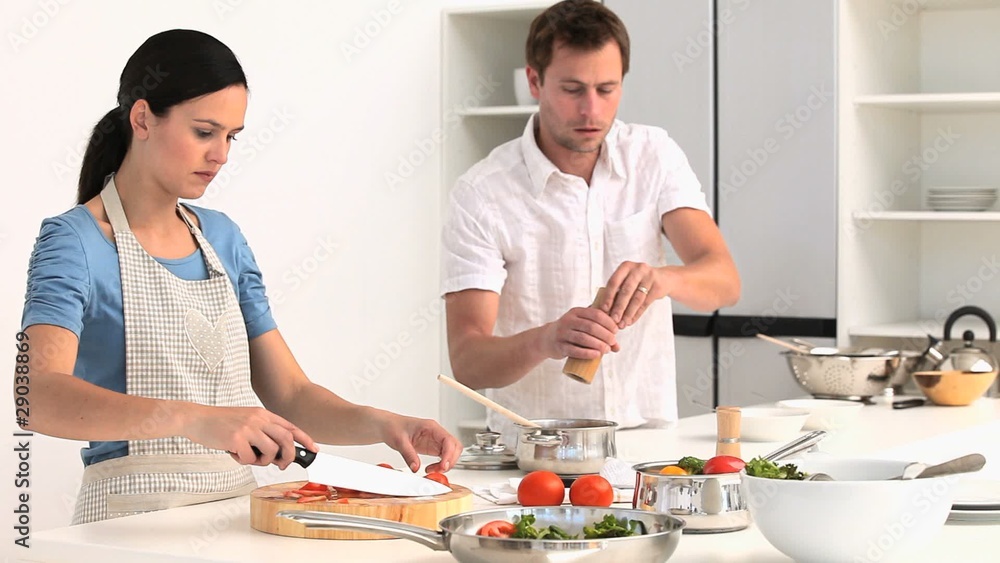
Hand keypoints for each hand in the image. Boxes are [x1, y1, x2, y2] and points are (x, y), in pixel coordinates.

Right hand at [183, 405, 316, 468]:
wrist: (196, 418)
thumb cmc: (220, 423)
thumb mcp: (246, 420)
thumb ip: (262, 432)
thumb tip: (277, 453)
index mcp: (263, 414)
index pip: (291, 427)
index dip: (305, 439)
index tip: (314, 449)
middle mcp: (258, 419)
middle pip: (286, 439)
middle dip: (289, 456)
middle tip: (282, 465)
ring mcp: (248, 428)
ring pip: (271, 450)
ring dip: (264, 461)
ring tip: (250, 458)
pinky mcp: (236, 438)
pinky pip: (250, 458)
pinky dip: (244, 461)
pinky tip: (234, 454)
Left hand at [376, 412, 462, 472]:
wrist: (388, 426)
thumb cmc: (394, 427)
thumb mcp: (399, 441)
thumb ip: (409, 455)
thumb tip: (416, 467)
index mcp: (431, 427)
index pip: (448, 440)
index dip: (449, 454)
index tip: (444, 465)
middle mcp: (436, 433)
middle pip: (454, 446)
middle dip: (451, 460)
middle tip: (440, 470)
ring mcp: (435, 440)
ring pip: (451, 452)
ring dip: (446, 463)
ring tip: (433, 470)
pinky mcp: (432, 447)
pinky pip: (443, 457)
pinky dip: (440, 465)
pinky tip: (432, 468)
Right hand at [540, 306, 619, 360]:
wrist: (547, 339)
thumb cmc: (570, 332)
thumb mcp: (581, 325)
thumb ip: (599, 331)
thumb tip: (617, 346)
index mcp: (576, 312)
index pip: (596, 314)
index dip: (608, 322)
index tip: (616, 331)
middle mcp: (568, 320)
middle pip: (591, 327)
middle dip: (605, 335)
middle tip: (613, 342)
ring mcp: (562, 333)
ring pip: (583, 338)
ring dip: (598, 345)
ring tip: (606, 350)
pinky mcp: (559, 346)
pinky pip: (575, 350)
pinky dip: (587, 353)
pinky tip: (597, 355)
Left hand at [602, 261, 666, 327]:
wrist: (664, 278)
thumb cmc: (639, 280)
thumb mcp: (628, 279)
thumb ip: (618, 290)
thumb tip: (605, 310)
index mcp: (626, 266)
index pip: (614, 281)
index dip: (608, 296)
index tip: (604, 309)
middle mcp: (637, 269)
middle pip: (626, 291)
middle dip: (619, 307)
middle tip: (613, 320)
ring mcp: (649, 277)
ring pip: (637, 299)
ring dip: (628, 313)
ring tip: (622, 323)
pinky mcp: (658, 287)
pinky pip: (645, 303)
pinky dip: (637, 314)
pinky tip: (631, 321)